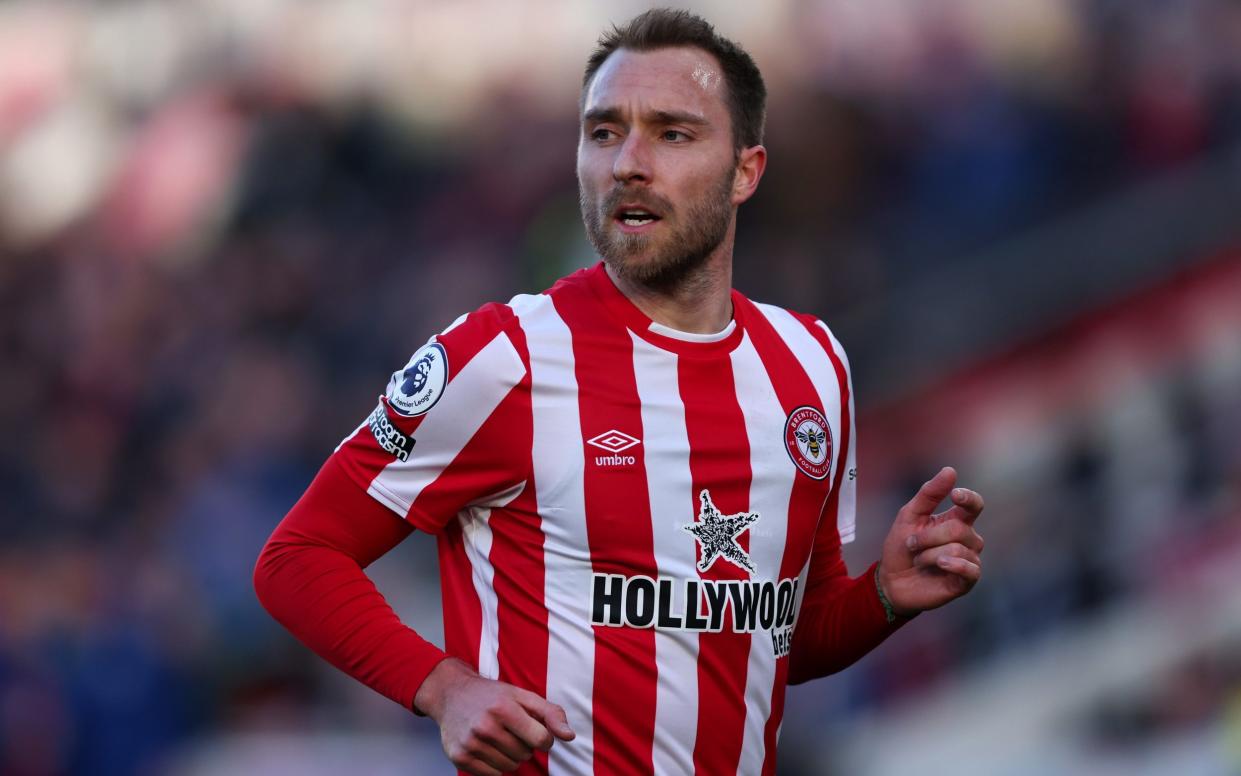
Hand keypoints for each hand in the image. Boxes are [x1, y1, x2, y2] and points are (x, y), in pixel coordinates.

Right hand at [414, 658, 575, 774]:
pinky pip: (493, 774)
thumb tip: (569, 736)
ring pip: (510, 766)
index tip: (536, 731)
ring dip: (510, 755)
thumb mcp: (523, 696)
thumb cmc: (492, 696)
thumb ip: (551, 714)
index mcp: (504, 708)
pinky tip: (487, 746)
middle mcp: (485, 726)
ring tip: (499, 737)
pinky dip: (495, 765)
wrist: (452, 694)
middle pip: (525, 754)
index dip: (544, 738)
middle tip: (510, 729)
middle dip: (524, 744)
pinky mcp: (460, 757)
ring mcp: (471, 743)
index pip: (541, 739)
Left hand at [877, 467, 984, 616]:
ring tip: (918, 560)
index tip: (955, 495)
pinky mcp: (966, 581)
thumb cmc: (901, 547)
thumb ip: (929, 494)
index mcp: (956, 520)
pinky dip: (951, 564)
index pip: (974, 505)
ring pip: (958, 548)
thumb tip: (950, 470)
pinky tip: (939, 565)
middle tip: (911, 544)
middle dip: (928, 536)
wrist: (891, 581)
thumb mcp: (909, 516)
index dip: (968, 498)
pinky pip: (970, 568)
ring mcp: (969, 560)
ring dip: (929, 553)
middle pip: (958, 528)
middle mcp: (967, 539)